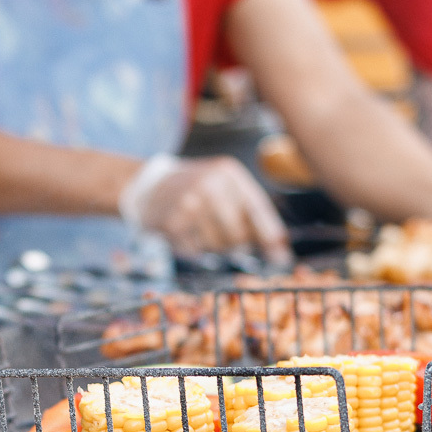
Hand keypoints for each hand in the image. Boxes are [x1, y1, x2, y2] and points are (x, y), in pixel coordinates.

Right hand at [124, 155, 291, 263]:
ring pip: (219, 246)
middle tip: (223, 236)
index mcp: (229, 173)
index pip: (258, 210)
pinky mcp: (173, 222)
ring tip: (201, 229)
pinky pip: (197, 251)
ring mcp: (190, 203)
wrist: (149, 187)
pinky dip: (194, 248)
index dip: (270, 236)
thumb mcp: (224, 187)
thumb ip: (251, 213)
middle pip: (239, 235)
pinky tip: (186, 233)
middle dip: (236, 244)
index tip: (281, 258)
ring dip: (214, 247)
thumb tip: (281, 253)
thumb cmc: (197, 190)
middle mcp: (211, 184)